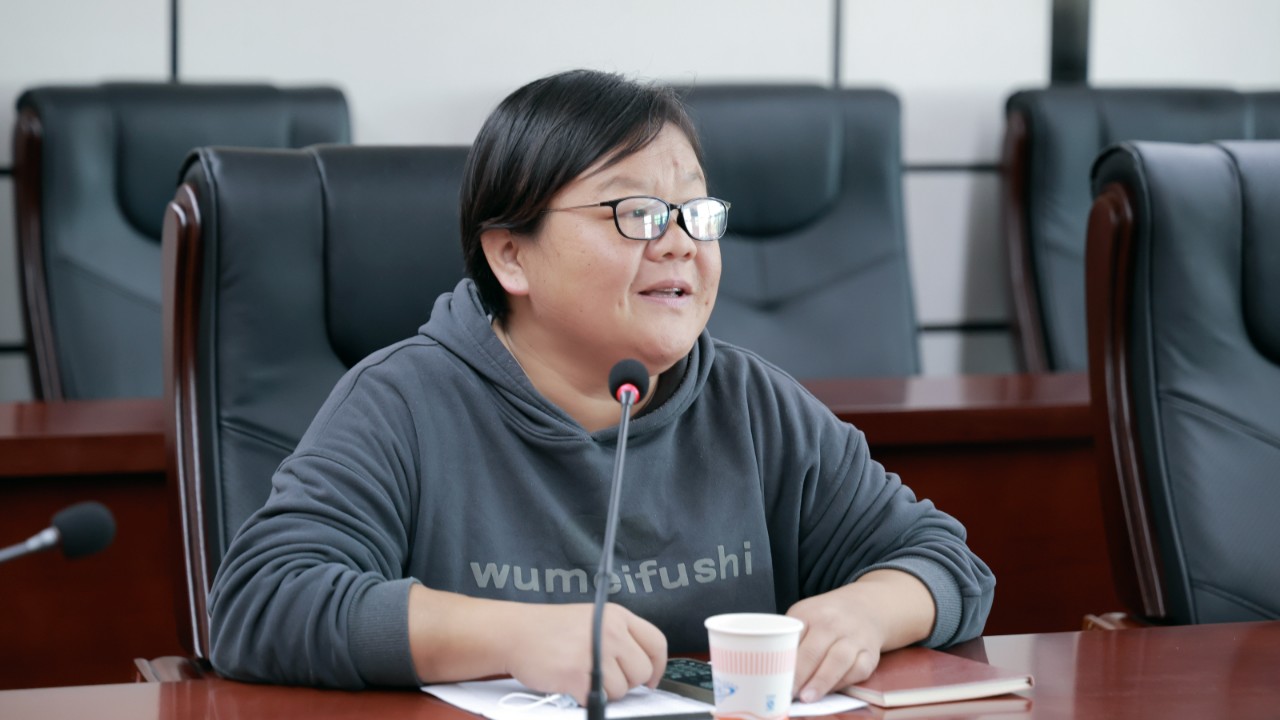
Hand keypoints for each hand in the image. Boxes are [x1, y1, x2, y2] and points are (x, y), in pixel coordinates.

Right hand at [505, 602, 667, 704]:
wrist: (515, 632)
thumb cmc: (551, 629)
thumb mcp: (593, 618)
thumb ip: (619, 636)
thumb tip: (642, 666)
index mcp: (616, 615)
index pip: (657, 642)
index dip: (659, 666)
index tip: (652, 679)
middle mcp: (609, 632)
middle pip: (642, 671)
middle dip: (627, 682)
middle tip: (607, 677)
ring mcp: (594, 653)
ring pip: (621, 690)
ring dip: (605, 691)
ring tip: (584, 676)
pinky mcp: (576, 675)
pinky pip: (598, 699)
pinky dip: (586, 698)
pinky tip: (573, 683)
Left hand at [785, 570, 933, 701]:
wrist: (864, 607)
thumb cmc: (825, 617)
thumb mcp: (805, 615)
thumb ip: (792, 637)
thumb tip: (774, 670)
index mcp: (810, 613)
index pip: (794, 636)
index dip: (783, 658)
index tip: (773, 675)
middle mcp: (833, 623)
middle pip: (814, 651)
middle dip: (800, 674)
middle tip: (787, 693)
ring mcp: (853, 637)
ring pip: (838, 661)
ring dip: (821, 681)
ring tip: (807, 697)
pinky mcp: (869, 653)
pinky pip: (858, 670)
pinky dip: (844, 683)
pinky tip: (830, 691)